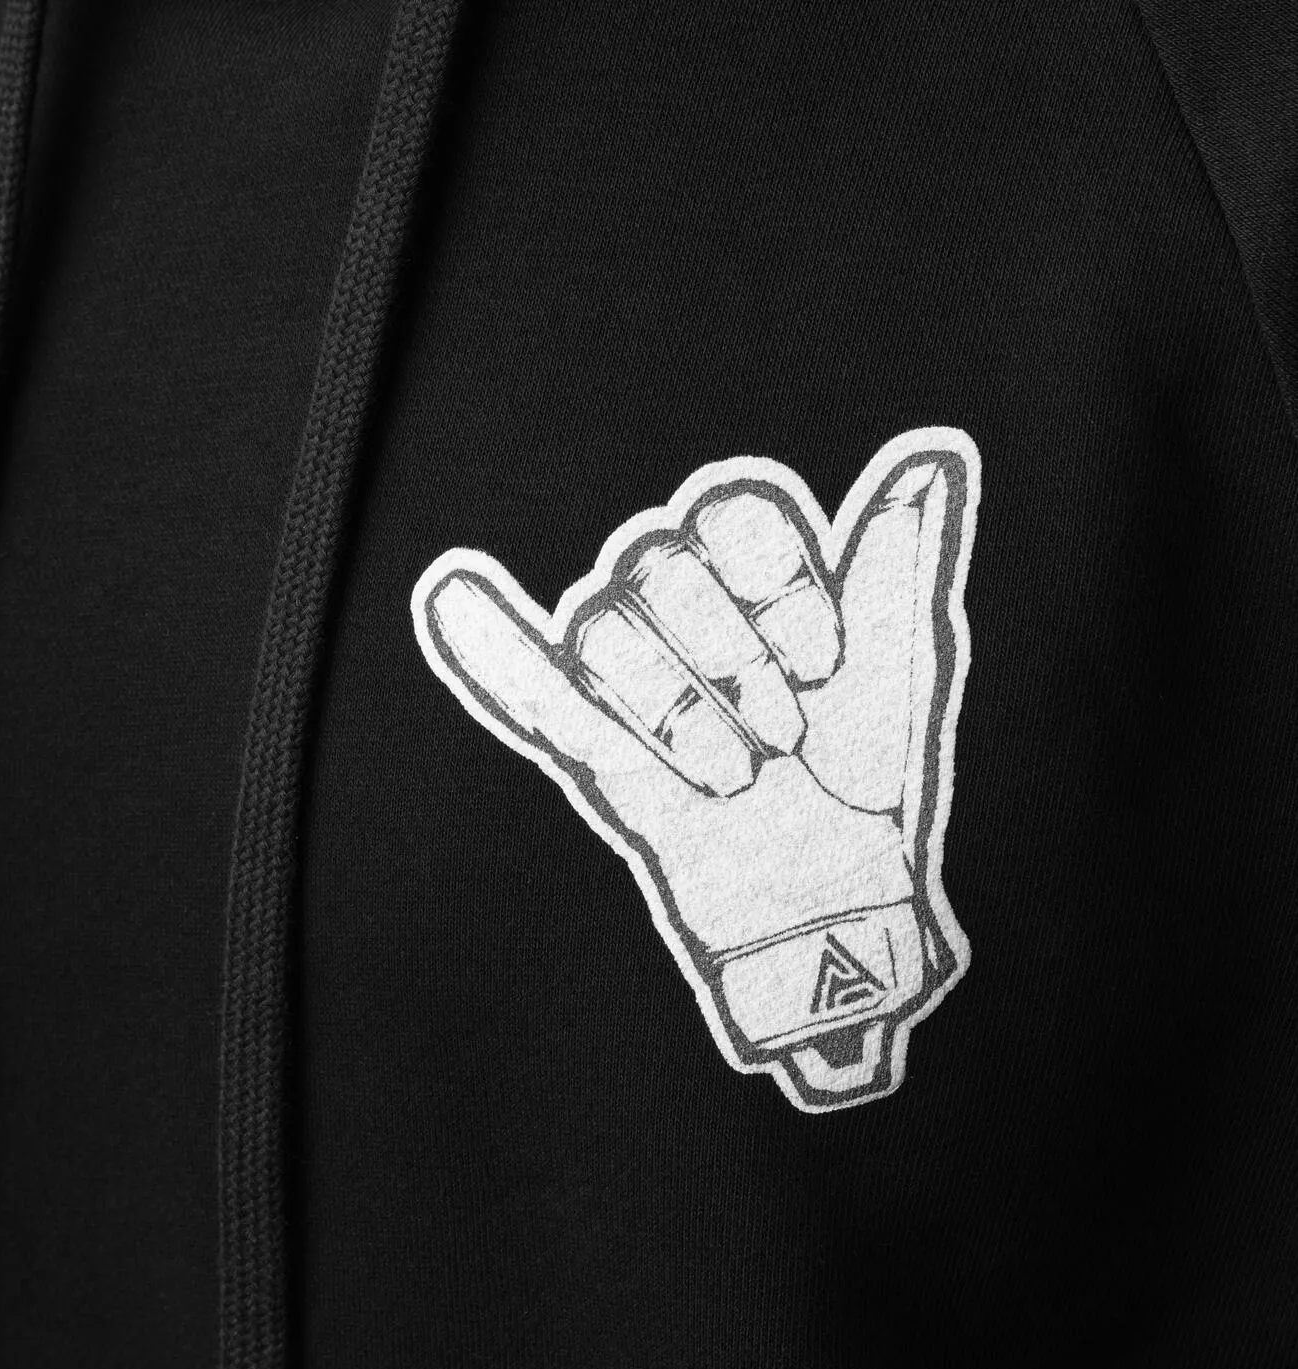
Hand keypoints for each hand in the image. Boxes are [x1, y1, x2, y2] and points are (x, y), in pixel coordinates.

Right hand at [412, 428, 979, 1110]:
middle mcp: (674, 600)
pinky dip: (487, 643)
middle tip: (780, 739)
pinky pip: (523, 677)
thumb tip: (936, 458)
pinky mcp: (583, 733)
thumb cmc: (861, 774)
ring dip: (674, 712)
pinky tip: (454, 597)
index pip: (732, 515)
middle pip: (660, 565)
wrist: (822, 888)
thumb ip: (898, 559)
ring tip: (732, 779)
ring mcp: (622, 666)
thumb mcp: (895, 667)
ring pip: (604, 630)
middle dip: (730, 663)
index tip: (822, 665)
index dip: (778, 590)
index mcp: (746, 568)